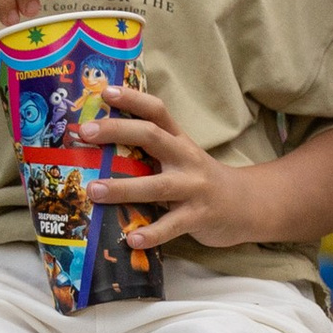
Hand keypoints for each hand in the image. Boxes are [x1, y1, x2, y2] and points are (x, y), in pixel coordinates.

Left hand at [80, 84, 264, 250]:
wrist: (246, 205)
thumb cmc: (200, 181)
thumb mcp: (181, 158)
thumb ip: (151, 153)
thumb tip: (99, 152)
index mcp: (179, 141)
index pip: (157, 111)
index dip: (132, 99)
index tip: (105, 92)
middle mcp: (186, 159)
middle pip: (152, 136)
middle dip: (117, 131)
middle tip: (85, 133)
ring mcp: (194, 188)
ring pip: (157, 185)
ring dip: (123, 188)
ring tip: (94, 190)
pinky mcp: (199, 216)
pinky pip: (172, 225)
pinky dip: (152, 233)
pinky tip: (131, 239)